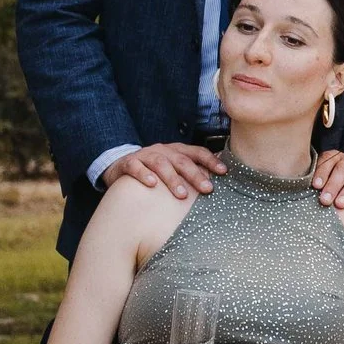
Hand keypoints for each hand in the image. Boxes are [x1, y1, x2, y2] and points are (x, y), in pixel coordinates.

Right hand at [102, 142, 221, 201]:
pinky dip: (144, 175)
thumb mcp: (173, 169)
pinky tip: (152, 184)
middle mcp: (163, 150)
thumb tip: (216, 184)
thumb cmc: (153, 171)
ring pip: (161, 164)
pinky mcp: (128, 163)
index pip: (197, 152)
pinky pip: (136, 167)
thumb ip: (190, 172)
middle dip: (195, 174)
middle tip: (207, 189)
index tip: (224, 172)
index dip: (211, 161)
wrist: (120, 167)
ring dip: (172, 178)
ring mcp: (145, 155)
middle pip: (181, 160)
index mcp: (177, 151)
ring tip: (181, 194)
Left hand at [311, 150, 343, 210]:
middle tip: (325, 201)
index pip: (328, 160)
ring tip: (340, 203)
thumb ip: (317, 184)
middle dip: (333, 185)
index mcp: (336, 158)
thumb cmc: (337, 188)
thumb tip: (301, 190)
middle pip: (343, 168)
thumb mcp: (326, 182)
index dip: (322, 173)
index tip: (316, 186)